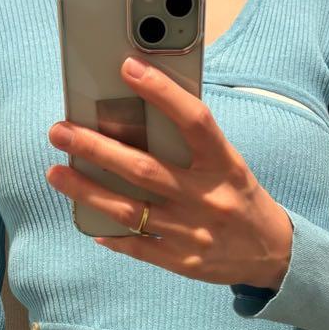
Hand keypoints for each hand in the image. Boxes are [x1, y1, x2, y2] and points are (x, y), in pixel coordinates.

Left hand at [46, 55, 293, 290]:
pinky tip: (86, 221)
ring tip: (56, 173)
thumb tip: (137, 118)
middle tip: (60, 131)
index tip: (127, 67)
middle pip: (143, 169)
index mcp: (224, 164)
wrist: (273, 254)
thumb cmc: (241, 197)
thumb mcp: (228, 164)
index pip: (193, 120)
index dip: (161, 92)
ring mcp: (193, 233)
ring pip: (129, 210)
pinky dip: (110, 233)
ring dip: (86, 191)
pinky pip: (138, 246)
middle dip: (95, 148)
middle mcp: (207, 197)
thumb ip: (191, 145)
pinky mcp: (183, 262)